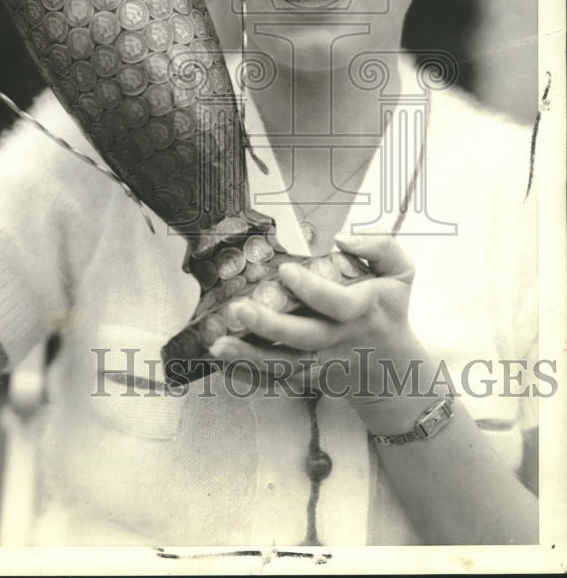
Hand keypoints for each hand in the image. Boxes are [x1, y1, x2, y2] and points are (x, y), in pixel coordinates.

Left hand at [209, 233, 416, 402]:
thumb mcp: (401, 273)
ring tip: (217, 344)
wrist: (395, 370)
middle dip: (270, 325)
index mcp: (364, 311)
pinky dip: (248, 377)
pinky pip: (275, 383)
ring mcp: (323, 365)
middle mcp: (341, 341)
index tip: (285, 270)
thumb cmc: (389, 310)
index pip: (338, 304)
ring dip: (249, 356)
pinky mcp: (308, 381)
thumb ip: (380, 247)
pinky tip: (223, 364)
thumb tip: (343, 237)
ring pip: (284, 366)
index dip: (313, 289)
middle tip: (238, 309)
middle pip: (305, 338)